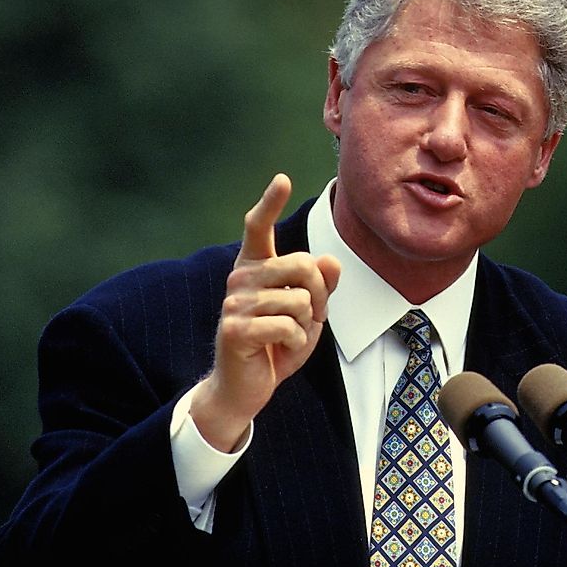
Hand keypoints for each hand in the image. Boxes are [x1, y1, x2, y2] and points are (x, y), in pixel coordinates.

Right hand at [191, 173, 341, 450]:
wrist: (245, 387)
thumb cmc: (277, 344)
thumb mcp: (308, 313)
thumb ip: (321, 286)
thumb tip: (331, 261)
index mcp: (255, 267)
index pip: (258, 227)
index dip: (270, 203)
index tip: (281, 179)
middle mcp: (240, 278)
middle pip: (303, 265)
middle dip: (318, 297)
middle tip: (306, 319)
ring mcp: (235, 302)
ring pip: (300, 301)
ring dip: (306, 326)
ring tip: (287, 338)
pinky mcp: (236, 329)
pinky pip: (289, 327)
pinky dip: (296, 344)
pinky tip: (279, 352)